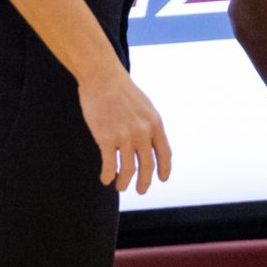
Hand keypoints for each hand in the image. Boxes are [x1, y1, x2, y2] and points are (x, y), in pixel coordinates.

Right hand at [78, 66, 171, 193]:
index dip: (164, 169)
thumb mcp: (145, 106)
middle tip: (141, 190)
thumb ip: (149, 126)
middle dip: (144, 183)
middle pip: (148, 167)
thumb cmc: (121, 91)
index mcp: (155, 123)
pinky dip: (108, 176)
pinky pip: (109, 165)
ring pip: (128, 170)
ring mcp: (124, 136)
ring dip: (124, 183)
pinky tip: (105, 179)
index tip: (161, 179)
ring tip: (120, 186)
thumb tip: (150, 145)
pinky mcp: (106, 138)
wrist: (102, 76)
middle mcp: (142, 132)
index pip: (164, 154)